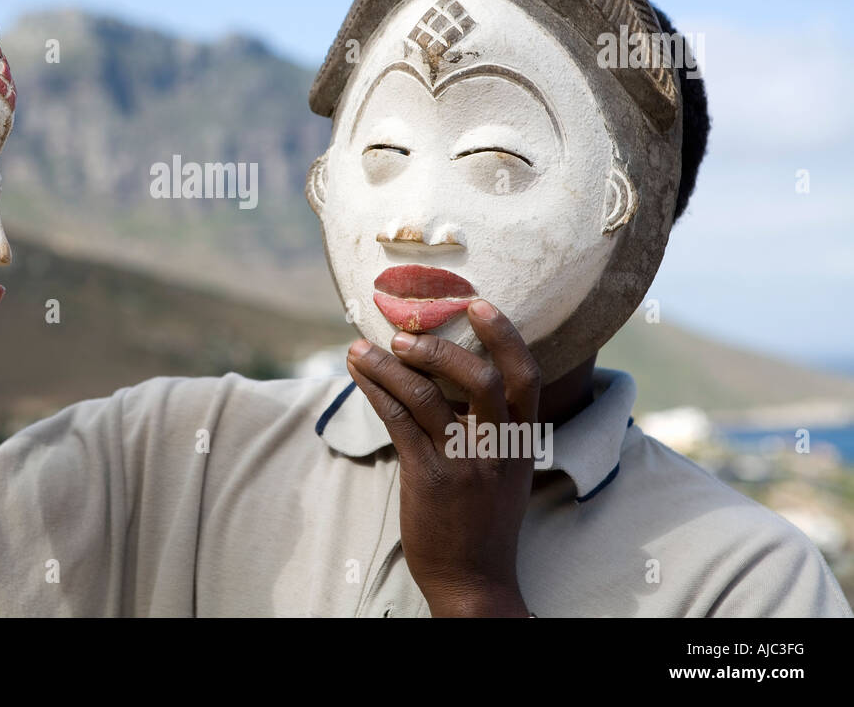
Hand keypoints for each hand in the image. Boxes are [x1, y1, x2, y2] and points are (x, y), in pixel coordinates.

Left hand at [345, 299, 540, 616]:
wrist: (473, 580)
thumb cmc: (484, 520)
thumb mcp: (506, 471)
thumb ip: (493, 426)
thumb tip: (456, 376)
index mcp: (522, 441)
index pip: (526, 377)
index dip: (504, 336)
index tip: (478, 303)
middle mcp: (498, 448)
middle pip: (481, 377)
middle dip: (440, 346)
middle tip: (405, 332)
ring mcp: (464, 463)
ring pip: (427, 396)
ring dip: (390, 365)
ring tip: (360, 348)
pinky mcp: (428, 478)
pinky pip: (398, 421)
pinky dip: (375, 391)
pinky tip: (359, 375)